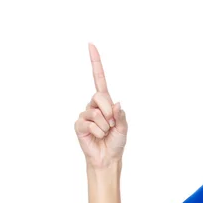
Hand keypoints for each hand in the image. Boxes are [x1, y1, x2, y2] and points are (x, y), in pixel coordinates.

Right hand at [74, 43, 127, 168]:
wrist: (107, 157)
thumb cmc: (116, 142)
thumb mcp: (124, 128)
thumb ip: (121, 116)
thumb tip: (116, 103)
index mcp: (105, 102)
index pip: (99, 79)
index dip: (96, 62)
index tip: (91, 45)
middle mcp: (93, 105)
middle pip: (100, 96)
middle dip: (109, 112)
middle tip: (111, 125)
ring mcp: (85, 114)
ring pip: (96, 113)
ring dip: (105, 125)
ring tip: (104, 133)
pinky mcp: (78, 124)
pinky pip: (90, 123)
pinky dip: (98, 131)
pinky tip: (96, 136)